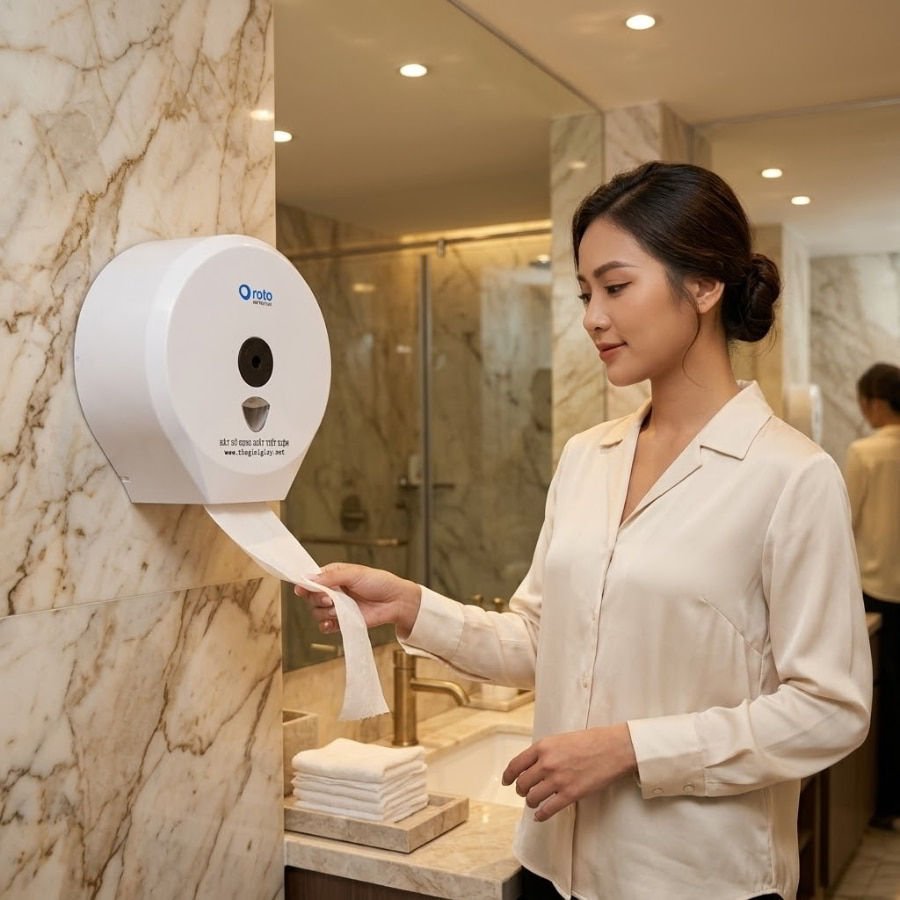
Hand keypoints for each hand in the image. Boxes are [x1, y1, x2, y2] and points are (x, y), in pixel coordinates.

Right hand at [294, 563, 421, 638]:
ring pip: (317, 612)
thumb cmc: (378, 582)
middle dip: (317, 600)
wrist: (395, 601)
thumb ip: (331, 577)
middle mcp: (333, 591)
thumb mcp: (354, 574)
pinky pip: (325, 626)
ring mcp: (337, 607)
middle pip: (312, 598)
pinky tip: (331, 622)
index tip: (301, 590)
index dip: (305, 584)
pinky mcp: (342, 621)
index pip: (312, 579)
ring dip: (324, 612)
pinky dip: (325, 625)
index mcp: (334, 575)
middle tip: (330, 600)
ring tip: (337, 610)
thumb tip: (308, 578)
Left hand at [502, 724, 636, 820]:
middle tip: (525, 792)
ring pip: (532, 798)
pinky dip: (541, 815)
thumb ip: (545, 752)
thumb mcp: (561, 739)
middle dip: (521, 790)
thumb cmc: (590, 741)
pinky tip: (540, 816)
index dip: (508, 775)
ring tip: (535, 802)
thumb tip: (533, 766)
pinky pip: (548, 809)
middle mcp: (547, 763)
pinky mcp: (571, 794)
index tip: (506, 781)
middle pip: (522, 783)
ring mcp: (558, 780)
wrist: (614, 748)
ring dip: (531, 802)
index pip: (516, 764)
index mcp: (543, 746)